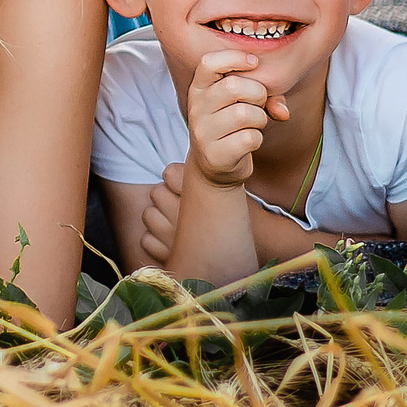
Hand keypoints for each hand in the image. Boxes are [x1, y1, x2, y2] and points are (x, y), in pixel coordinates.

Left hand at [144, 163, 326, 266]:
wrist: (260, 244)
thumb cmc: (245, 212)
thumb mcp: (231, 185)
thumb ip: (209, 172)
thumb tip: (195, 151)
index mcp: (197, 192)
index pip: (168, 173)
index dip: (176, 176)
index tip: (187, 182)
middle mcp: (182, 214)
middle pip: (156, 192)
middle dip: (166, 194)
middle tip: (183, 201)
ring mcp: (174, 237)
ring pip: (149, 215)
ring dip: (159, 215)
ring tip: (176, 219)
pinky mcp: (169, 255)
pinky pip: (146, 239)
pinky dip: (155, 238)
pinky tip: (171, 237)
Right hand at [184, 49, 287, 188]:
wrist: (215, 167)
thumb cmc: (232, 126)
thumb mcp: (242, 104)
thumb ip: (265, 96)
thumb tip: (282, 110)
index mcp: (199, 89)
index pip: (209, 63)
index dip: (235, 58)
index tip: (255, 63)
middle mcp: (196, 108)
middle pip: (233, 86)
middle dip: (258, 93)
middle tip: (259, 103)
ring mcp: (202, 133)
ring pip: (244, 114)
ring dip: (260, 119)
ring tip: (254, 124)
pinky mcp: (215, 154)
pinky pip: (249, 138)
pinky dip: (257, 139)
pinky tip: (248, 142)